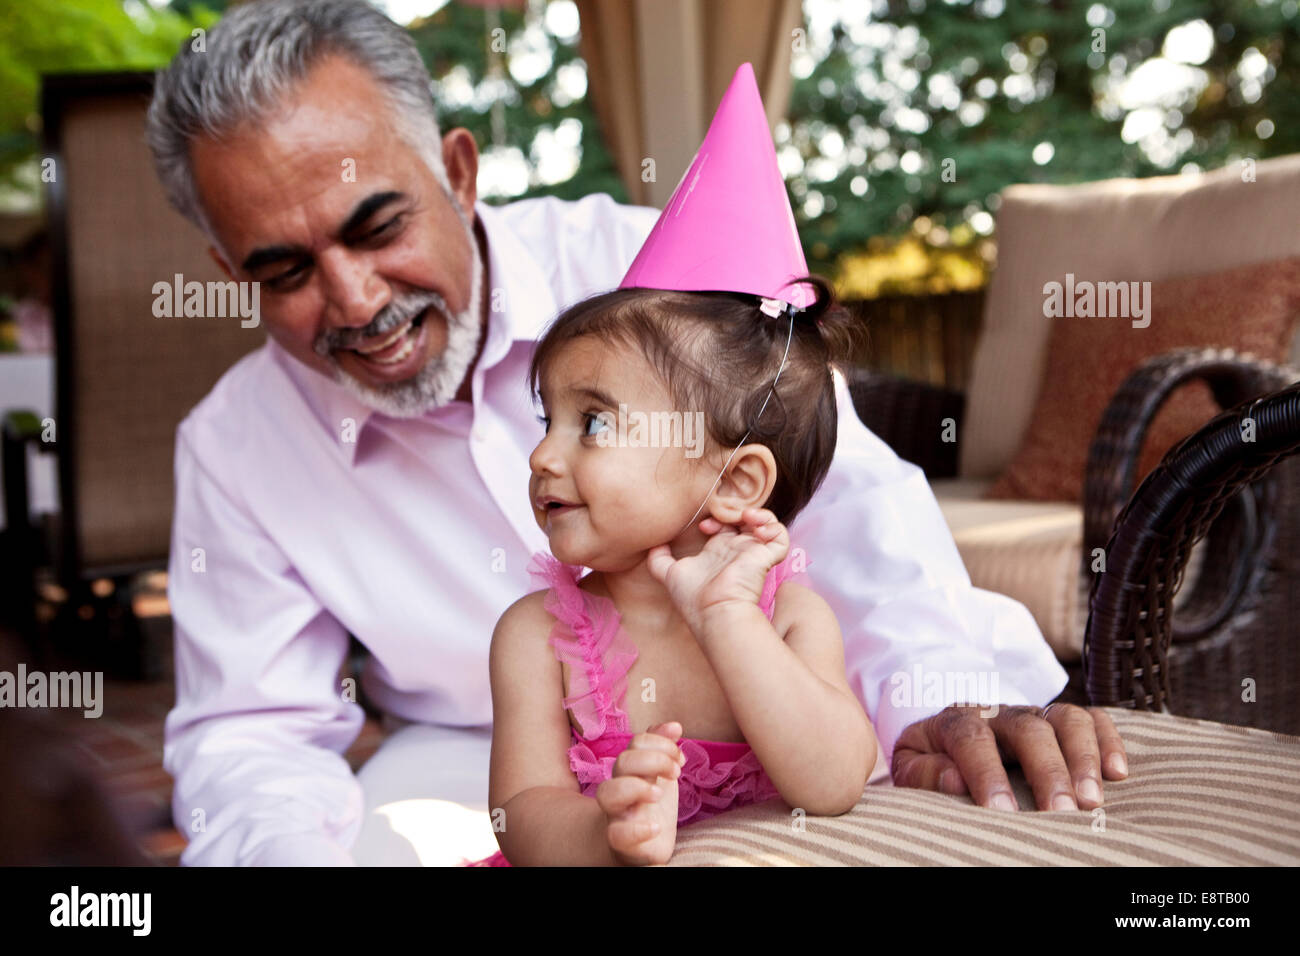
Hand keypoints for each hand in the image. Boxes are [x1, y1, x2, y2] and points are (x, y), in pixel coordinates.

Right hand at [596, 721, 685, 865]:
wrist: (633, 845)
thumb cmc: (647, 805)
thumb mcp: (658, 775)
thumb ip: (662, 748)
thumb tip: (674, 725)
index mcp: (630, 771)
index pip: (636, 743)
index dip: (659, 743)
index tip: (680, 756)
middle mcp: (620, 789)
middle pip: (622, 762)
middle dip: (654, 761)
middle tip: (675, 772)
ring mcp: (617, 814)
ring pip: (608, 794)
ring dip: (638, 788)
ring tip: (660, 794)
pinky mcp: (621, 842)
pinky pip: (616, 834)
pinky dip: (636, 830)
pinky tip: (657, 827)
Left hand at [646, 507, 788, 635]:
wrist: (714, 611)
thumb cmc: (692, 598)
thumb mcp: (669, 574)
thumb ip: (659, 560)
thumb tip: (654, 544)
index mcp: (718, 552)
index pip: (724, 526)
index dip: (716, 518)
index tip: (704, 526)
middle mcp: (737, 551)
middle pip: (745, 521)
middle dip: (736, 510)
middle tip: (723, 516)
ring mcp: (753, 553)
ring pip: (766, 524)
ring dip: (756, 514)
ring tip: (744, 516)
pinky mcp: (766, 557)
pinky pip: (780, 535)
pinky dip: (771, 525)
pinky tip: (755, 527)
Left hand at [891, 703, 1127, 811]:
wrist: (944, 740)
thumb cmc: (931, 764)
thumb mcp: (910, 768)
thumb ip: (925, 773)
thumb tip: (955, 780)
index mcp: (955, 721)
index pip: (971, 737)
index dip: (986, 773)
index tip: (1002, 812)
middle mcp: (998, 713)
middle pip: (1027, 727)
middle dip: (1046, 770)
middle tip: (1061, 812)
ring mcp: (1033, 714)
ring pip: (1065, 718)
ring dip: (1082, 757)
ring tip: (1092, 800)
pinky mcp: (1060, 722)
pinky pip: (1092, 718)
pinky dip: (1108, 739)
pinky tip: (1118, 772)